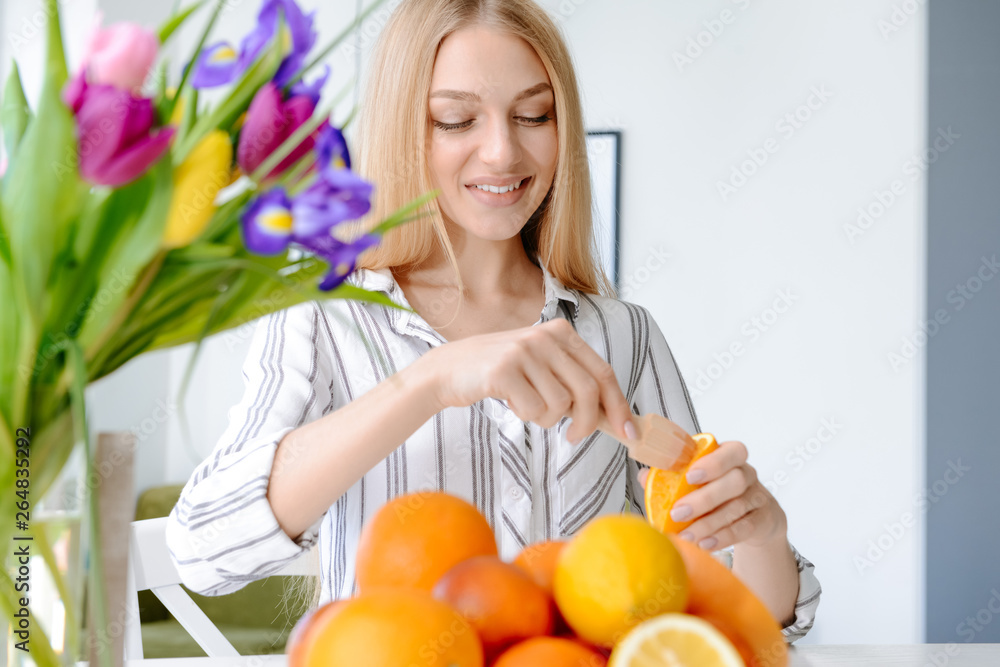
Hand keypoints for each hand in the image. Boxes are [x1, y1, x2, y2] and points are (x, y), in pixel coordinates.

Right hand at [421, 318, 635, 442]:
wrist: (449, 369)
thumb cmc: (502, 373)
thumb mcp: (541, 366)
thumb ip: (573, 381)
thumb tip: (614, 416)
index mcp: (561, 333)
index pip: (603, 372)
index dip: (618, 405)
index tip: (628, 432)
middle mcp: (545, 337)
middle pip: (587, 391)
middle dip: (587, 422)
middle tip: (574, 437)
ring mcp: (524, 351)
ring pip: (560, 405)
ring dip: (547, 418)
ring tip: (528, 405)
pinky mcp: (504, 370)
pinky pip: (534, 410)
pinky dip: (526, 415)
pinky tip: (511, 401)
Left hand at [637, 439, 786, 549]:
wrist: (755, 516)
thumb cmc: (720, 493)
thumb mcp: (699, 481)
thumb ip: (672, 476)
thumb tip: (645, 476)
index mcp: (730, 457)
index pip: (732, 451)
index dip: (713, 463)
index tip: (690, 475)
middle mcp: (746, 474)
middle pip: (734, 481)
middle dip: (704, 498)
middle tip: (678, 512)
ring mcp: (757, 497)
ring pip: (736, 507)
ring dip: (708, 523)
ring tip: (687, 535)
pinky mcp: (762, 520)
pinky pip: (744, 528)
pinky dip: (723, 537)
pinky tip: (705, 543)